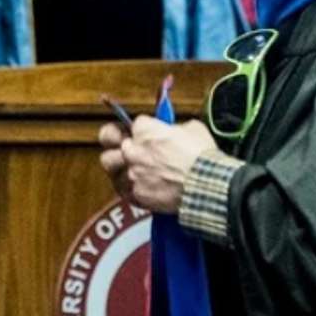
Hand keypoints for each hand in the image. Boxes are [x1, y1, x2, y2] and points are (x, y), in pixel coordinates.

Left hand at [98, 115, 216, 214]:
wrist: (207, 186)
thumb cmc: (203, 158)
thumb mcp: (194, 130)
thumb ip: (175, 127)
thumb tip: (171, 131)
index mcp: (145, 130)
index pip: (135, 122)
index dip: (141, 128)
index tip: (144, 132)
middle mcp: (132, 149)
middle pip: (107, 138)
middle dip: (113, 138)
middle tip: (119, 141)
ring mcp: (130, 172)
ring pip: (109, 164)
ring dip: (117, 162)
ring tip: (128, 166)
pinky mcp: (134, 193)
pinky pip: (122, 188)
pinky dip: (130, 187)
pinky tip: (139, 186)